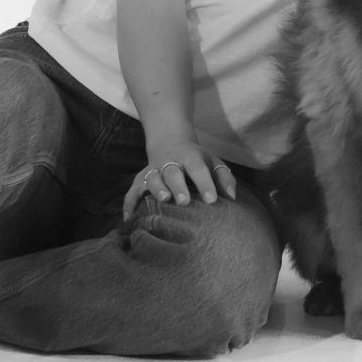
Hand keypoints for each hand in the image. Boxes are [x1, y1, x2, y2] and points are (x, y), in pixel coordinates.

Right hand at [122, 136, 238, 216]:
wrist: (169, 142)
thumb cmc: (196, 159)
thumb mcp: (212, 162)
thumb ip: (224, 178)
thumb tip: (232, 198)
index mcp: (190, 157)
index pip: (198, 169)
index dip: (205, 184)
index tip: (212, 200)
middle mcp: (170, 162)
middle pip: (172, 172)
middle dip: (178, 186)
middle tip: (184, 201)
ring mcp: (153, 170)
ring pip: (152, 178)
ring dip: (156, 189)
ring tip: (163, 200)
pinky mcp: (141, 179)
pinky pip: (132, 191)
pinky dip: (129, 204)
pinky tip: (130, 219)